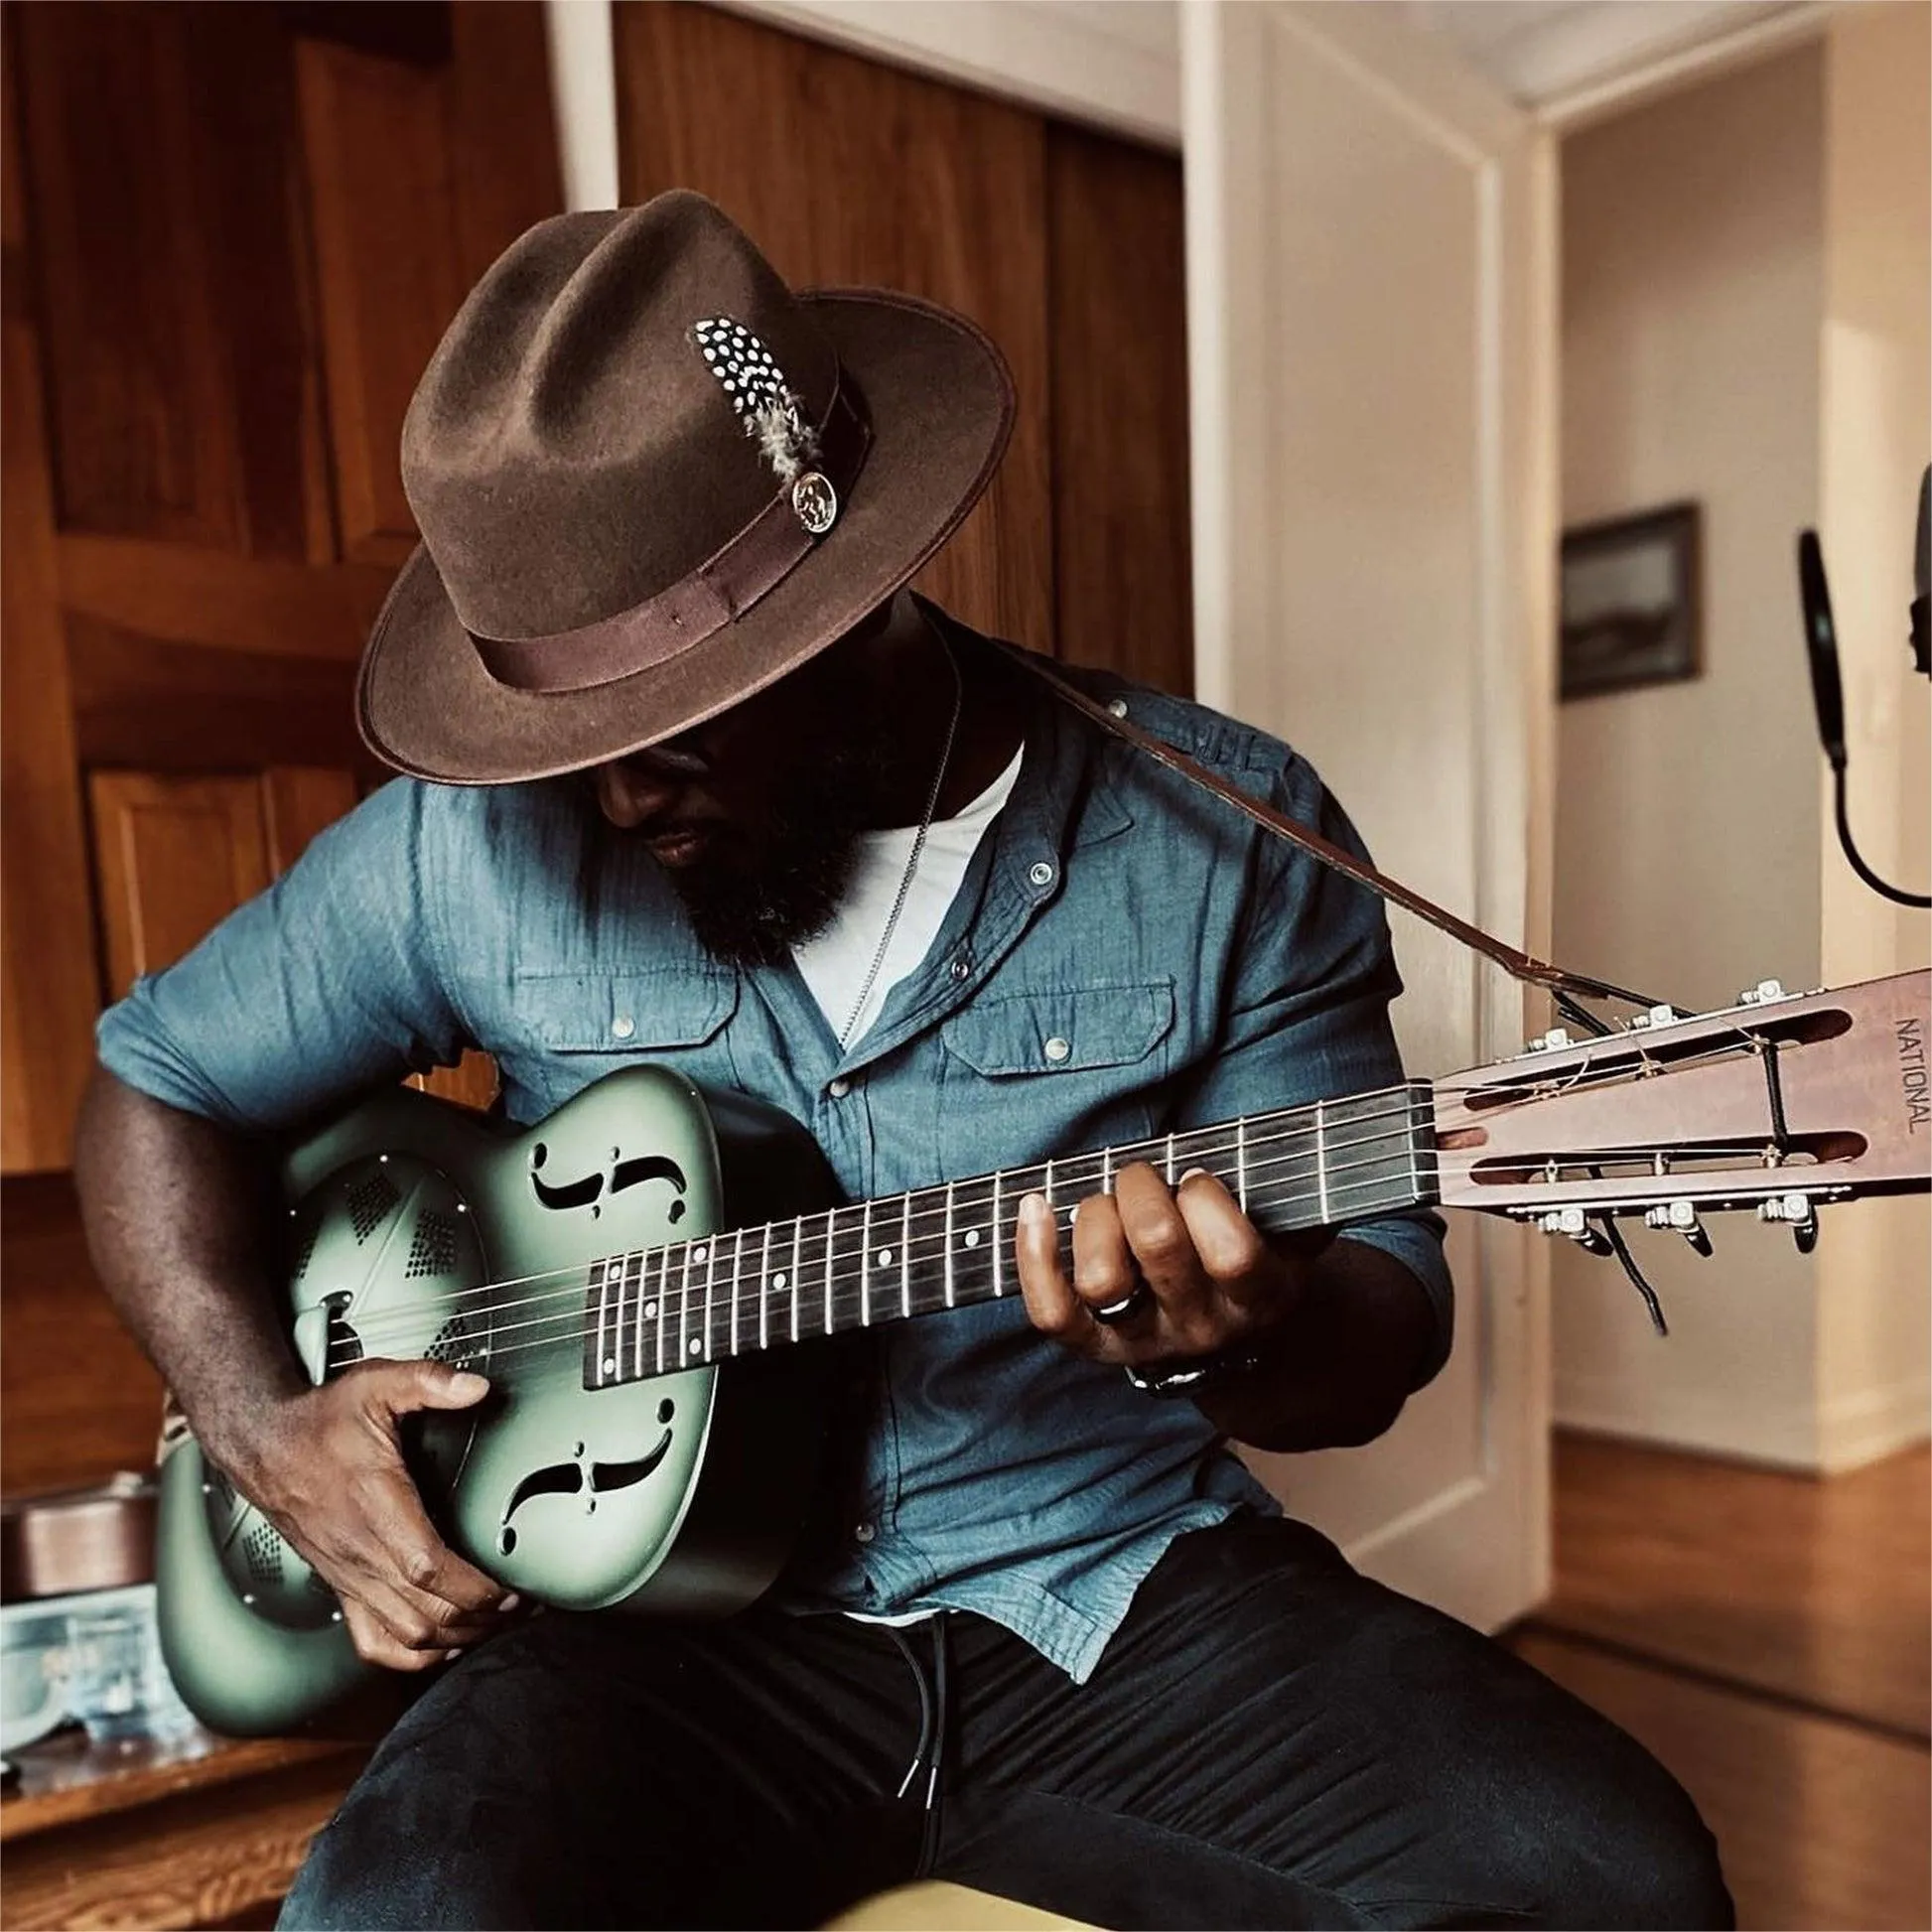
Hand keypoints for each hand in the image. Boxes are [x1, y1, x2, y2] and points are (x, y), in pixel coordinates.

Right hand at [224, 1360, 518, 1671]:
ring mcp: (349, 1575)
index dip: (474, 1588)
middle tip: (521, 1605)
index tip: (512, 1586)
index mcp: (375, 1506)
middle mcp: (360, 1551)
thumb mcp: (375, 1384)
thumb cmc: (318, 1422)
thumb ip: (428, 1381)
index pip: (427, 1569)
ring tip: (497, 1622)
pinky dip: (411, 1655)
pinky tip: (442, 1644)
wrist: (265, 1446)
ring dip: (455, 1636)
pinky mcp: (341, 1585)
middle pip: (425, 1612)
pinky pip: (372, 1642)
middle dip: (481, 1616)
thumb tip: (476, 1387)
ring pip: (405, 1634)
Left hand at [1014, 1163, 1321, 1369]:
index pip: (1232, 1253)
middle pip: (1158, 1247)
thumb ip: (1304, 1193)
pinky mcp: (1094, 1345)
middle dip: (1141, 1188)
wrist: (1234, 1338)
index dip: (1206, 1199)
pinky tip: (1035, 1206)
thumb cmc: (1256, 1253)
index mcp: (1258, 1295)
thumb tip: (1312, 1149)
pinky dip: (1033, 1254)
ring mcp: (1144, 1341)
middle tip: (1143, 1176)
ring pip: (1102, 1279)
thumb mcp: (1293, 1229)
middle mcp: (1201, 1326)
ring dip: (1094, 1217)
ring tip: (1105, 1202)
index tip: (1195, 1177)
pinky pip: (1051, 1311)